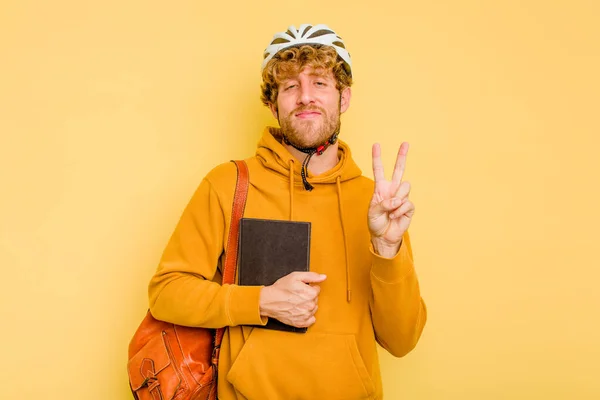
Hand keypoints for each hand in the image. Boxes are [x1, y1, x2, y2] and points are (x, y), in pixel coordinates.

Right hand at [259, 271, 325, 327]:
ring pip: (313, 309)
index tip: (301, 288)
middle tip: (297, 295)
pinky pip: (311, 320)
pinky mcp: (300, 323)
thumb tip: (323, 277)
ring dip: (307, 306)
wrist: (268, 300)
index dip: (309, 287)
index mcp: (310, 294)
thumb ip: (312, 276)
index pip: (317, 290)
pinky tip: (299, 311)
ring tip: (296, 302)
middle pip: (315, 300)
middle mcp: (310, 306)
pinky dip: (306, 316)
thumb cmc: (280, 289)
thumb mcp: (296, 276)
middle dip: (308, 296)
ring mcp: (305, 316)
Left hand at [368, 142, 414, 257]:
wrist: (384, 236)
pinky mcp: (409, 206)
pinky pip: (407, 203)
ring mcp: (401, 197)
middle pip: (399, 169)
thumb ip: (383, 203)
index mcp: (381, 188)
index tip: (376, 145)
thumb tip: (397, 200)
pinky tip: (395, 216)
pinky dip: (400, 211)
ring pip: (405, 187)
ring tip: (391, 210)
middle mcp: (392, 189)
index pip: (379, 170)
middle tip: (405, 143)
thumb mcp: (373, 212)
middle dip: (402, 156)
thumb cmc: (376, 223)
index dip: (377, 158)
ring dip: (397, 199)